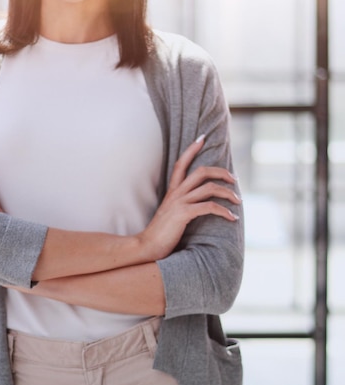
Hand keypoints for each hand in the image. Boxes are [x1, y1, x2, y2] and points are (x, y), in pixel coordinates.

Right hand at [137, 135, 239, 261]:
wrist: (147, 246)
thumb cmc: (160, 234)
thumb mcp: (170, 214)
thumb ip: (181, 206)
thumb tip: (196, 205)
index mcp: (172, 191)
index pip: (181, 164)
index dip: (191, 149)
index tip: (202, 138)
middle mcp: (176, 193)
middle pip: (201, 171)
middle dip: (221, 172)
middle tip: (234, 178)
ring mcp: (179, 203)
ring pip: (209, 188)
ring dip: (228, 193)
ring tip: (238, 200)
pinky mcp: (183, 214)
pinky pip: (209, 207)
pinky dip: (224, 211)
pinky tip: (232, 217)